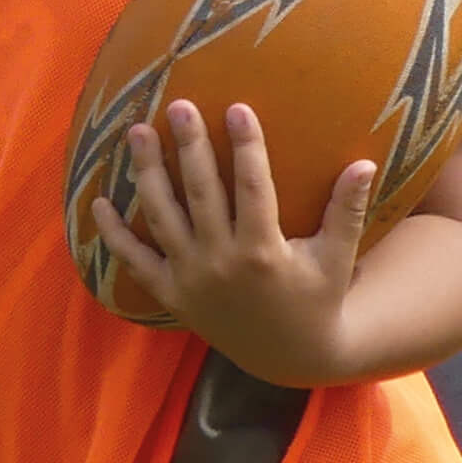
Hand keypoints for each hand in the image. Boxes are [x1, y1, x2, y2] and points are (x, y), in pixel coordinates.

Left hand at [91, 100, 374, 381]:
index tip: (235, 107)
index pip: (251, 187)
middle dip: (189, 147)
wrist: (288, 357)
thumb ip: (347, 210)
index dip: (245, 146)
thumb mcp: (337, 258)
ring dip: (147, 174)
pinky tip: (97, 200)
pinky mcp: (171, 295)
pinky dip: (114, 234)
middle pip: (200, 194)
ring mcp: (191, 279)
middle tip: (178, 105)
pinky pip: (134, 262)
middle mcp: (222, 263)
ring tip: (137, 133)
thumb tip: (364, 163)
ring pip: (162, 217)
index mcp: (264, 252)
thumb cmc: (317, 299)